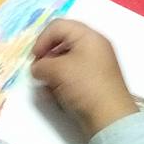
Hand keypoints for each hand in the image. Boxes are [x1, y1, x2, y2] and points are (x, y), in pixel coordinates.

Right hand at [30, 20, 138, 139]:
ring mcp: (95, 64)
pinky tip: (56, 95)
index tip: (34, 59)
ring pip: (66, 60)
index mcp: (89, 36)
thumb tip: (38, 68)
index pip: (58, 26)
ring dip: (53, 72)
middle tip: (39, 72)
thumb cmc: (85, 86)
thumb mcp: (58, 71)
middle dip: (47, 57)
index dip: (42, 40)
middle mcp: (94, 46)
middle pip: (62, 43)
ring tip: (48, 87)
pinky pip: (73, 75)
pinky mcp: (95, 82)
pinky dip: (62, 82)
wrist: (109, 117)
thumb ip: (41, 65)